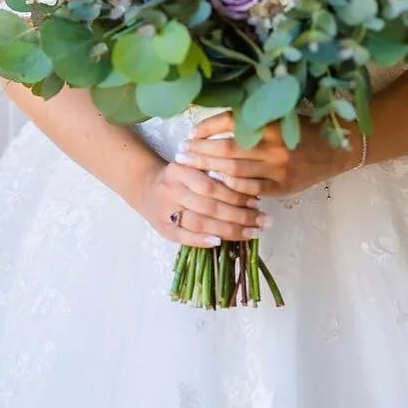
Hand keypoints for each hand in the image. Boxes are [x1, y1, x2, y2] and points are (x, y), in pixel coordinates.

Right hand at [134, 159, 267, 246]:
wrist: (145, 186)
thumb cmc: (179, 177)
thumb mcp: (192, 165)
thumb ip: (213, 172)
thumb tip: (248, 186)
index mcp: (179, 170)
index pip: (211, 185)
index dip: (236, 195)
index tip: (258, 201)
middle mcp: (171, 190)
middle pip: (209, 206)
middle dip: (240, 215)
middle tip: (262, 220)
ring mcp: (165, 211)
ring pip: (200, 223)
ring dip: (228, 230)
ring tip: (252, 232)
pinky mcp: (163, 229)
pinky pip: (184, 237)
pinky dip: (203, 240)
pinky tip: (221, 242)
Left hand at [174, 111, 355, 198]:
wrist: (337, 149)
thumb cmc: (304, 129)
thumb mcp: (281, 116)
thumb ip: (253, 118)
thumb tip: (215, 121)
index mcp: (271, 122)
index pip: (230, 122)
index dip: (207, 127)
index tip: (191, 132)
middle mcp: (273, 144)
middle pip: (227, 149)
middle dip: (200, 151)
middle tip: (181, 153)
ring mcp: (278, 168)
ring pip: (235, 171)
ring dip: (210, 170)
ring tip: (191, 169)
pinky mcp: (283, 187)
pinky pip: (251, 190)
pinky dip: (232, 188)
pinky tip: (217, 184)